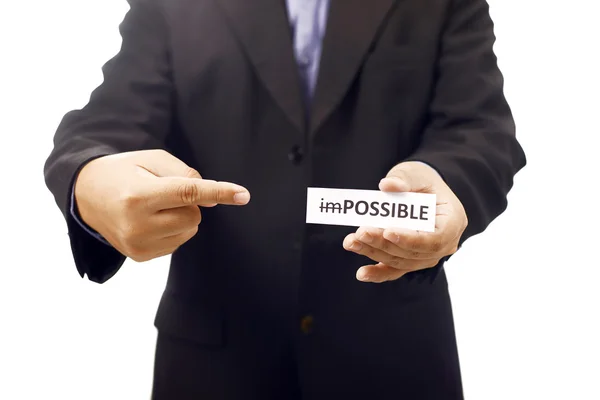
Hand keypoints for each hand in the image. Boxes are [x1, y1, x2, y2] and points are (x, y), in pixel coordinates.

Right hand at [75, 149, 249, 261]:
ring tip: (154, 205)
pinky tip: (151, 220)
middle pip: (194, 215)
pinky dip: (173, 229)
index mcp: (138, 196)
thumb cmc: (123, 171)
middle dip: (189, 202)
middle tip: (163, 192)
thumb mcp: (151, 159)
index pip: (188, 193)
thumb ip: (185, 175)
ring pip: (189, 230)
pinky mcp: (140, 256)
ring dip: (182, 216)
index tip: (243, 195)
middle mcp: (137, 225)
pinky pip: (178, 242)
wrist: (86, 195)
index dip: (219, 192)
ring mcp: (138, 245)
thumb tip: (212, 199)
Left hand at [343, 161, 466, 282]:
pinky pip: (395, 270)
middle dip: (383, 244)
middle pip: (413, 252)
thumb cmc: (422, 181)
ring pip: (400, 261)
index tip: (387, 232)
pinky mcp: (411, 260)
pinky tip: (362, 274)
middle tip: (360, 233)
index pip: (435, 238)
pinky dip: (378, 273)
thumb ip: (403, 178)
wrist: (422, 190)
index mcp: (453, 221)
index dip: (411, 239)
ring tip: (351, 242)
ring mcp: (428, 255)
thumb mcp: (415, 173)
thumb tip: (388, 185)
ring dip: (374, 252)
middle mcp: (445, 244)